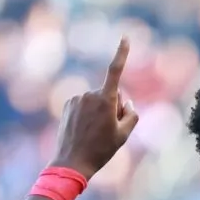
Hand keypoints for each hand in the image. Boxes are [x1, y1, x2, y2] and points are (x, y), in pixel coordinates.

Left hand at [50, 37, 139, 178]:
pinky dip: (88, 113)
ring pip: (97, 100)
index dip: (122, 53)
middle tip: (108, 129)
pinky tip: (84, 130)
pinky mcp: (68, 104)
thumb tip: (126, 103)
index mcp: (105, 100)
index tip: (125, 37)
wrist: (71, 162)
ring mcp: (77, 98)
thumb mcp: (124, 135)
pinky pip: (85, 104)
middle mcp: (90, 94)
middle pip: (110, 93)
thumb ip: (131, 115)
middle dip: (113, 106)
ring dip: (100, 111)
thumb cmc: (101, 150)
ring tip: (94, 133)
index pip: (115, 71)